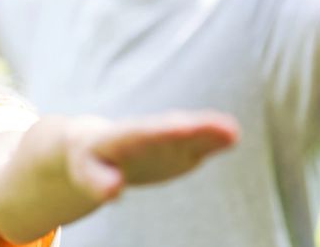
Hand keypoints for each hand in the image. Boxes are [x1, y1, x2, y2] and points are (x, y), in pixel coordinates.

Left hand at [65, 111, 238, 202]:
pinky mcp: (179, 149)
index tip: (183, 128)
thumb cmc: (89, 161)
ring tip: (233, 132)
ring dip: (210, 131)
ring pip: (191, 133)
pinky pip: (198, 143)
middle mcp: (149, 133)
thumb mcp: (87, 172)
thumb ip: (99, 182)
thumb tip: (114, 192)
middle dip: (196, 128)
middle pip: (173, 129)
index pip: (145, 133)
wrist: (99, 147)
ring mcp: (167, 140)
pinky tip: (233, 137)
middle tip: (224, 128)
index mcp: (123, 137)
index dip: (164, 131)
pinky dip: (214, 139)